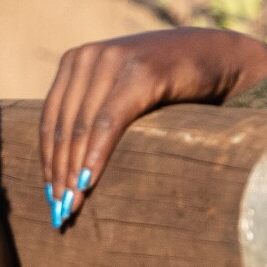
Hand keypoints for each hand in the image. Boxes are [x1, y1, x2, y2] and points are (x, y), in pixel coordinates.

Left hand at [41, 28, 266, 227]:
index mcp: (77, 60)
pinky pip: (109, 123)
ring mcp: (114, 61)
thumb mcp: (121, 91)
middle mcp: (90, 57)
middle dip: (60, 172)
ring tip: (72, 205)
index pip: (51, 118)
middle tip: (59, 210)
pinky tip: (89, 183)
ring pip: (82, 128)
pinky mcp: (140, 75)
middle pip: (64, 126)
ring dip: (74, 171)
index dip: (47, 159)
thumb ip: (91, 111)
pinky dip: (96, 155)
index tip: (48, 195)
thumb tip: (60, 166)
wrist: (219, 56)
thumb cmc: (169, 82)